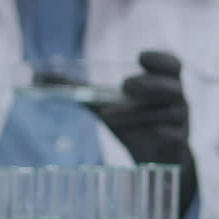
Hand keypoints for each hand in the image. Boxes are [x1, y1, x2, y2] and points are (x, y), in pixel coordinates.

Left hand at [86, 51, 195, 214]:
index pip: (172, 64)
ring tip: (108, 115)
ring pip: (167, 112)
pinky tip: (132, 134)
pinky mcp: (177, 144)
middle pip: (172, 86)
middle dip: (148, 84)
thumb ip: (80, 90)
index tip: (138, 58)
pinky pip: (170, 135)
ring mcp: (180, 123)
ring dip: (135, 112)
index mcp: (164, 84)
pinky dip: (151, 132)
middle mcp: (177, 101)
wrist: (155, 161)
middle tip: (124, 86)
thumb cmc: (132, 123)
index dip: (159, 59)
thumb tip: (37, 78)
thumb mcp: (107, 104)